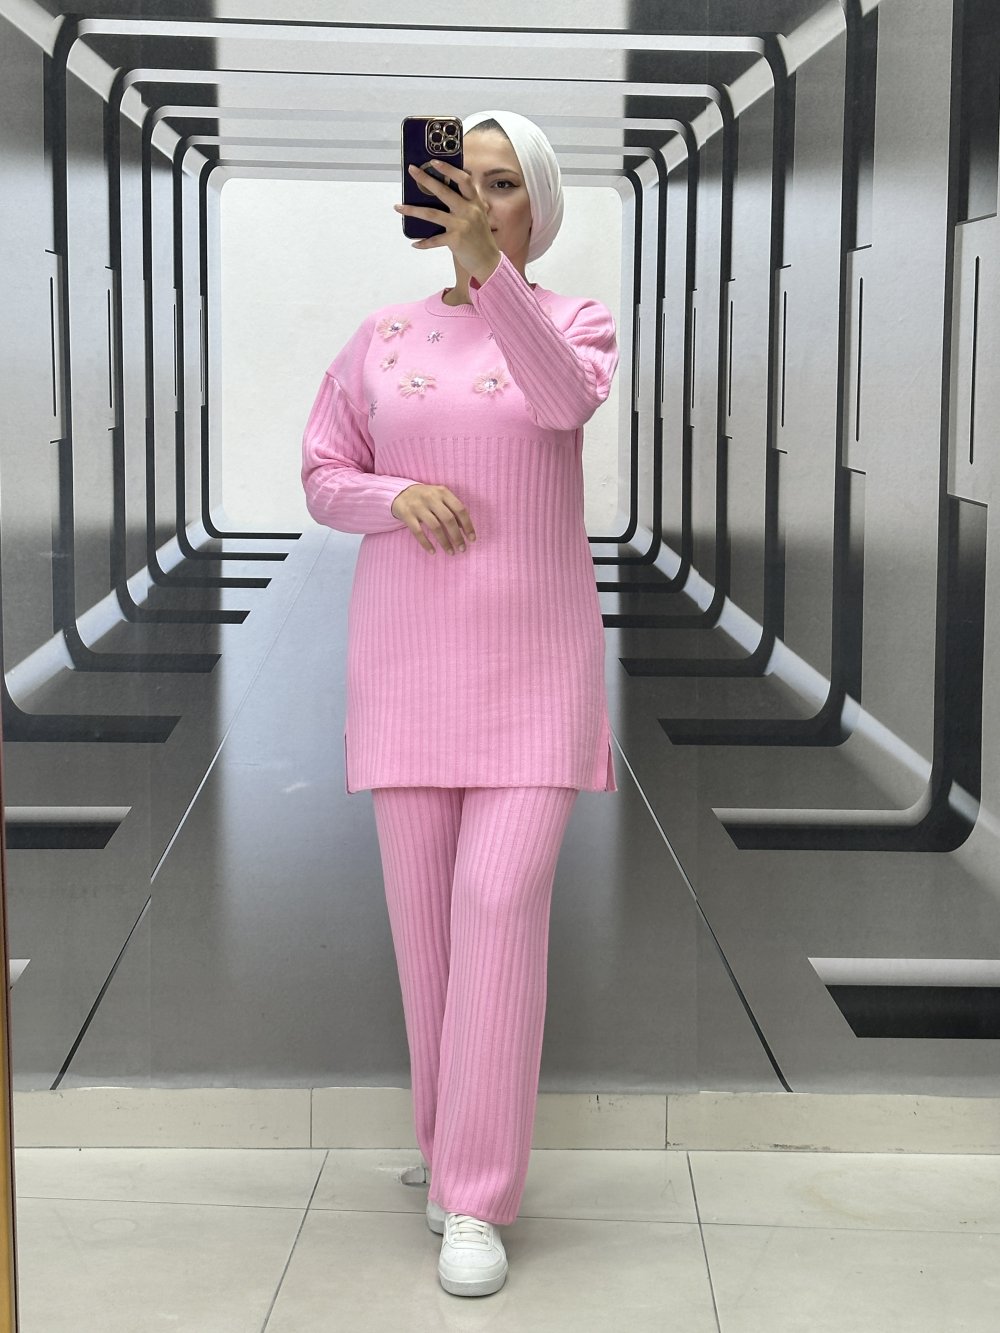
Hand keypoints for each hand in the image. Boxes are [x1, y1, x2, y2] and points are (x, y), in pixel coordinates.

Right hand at [390, 483, 476, 554]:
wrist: (401, 493)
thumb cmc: (427, 498)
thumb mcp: (440, 498)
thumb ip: (452, 509)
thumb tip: (465, 528)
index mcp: (443, 492)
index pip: (460, 509)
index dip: (468, 525)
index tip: (472, 539)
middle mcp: (431, 497)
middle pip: (448, 519)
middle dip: (457, 536)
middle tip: (462, 549)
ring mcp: (418, 506)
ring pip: (435, 527)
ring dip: (444, 542)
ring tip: (451, 552)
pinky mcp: (407, 515)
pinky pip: (418, 532)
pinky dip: (426, 543)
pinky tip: (433, 551)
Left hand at [394, 161, 501, 283]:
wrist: (488, 261)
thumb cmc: (480, 238)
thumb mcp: (478, 216)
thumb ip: (466, 204)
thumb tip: (442, 194)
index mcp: (475, 202)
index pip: (463, 180)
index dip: (449, 169)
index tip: (434, 162)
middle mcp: (469, 210)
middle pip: (444, 191)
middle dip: (426, 180)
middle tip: (412, 170)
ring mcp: (462, 225)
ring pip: (432, 214)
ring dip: (413, 210)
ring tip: (398, 207)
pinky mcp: (455, 240)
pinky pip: (434, 240)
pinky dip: (423, 243)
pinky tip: (414, 243)